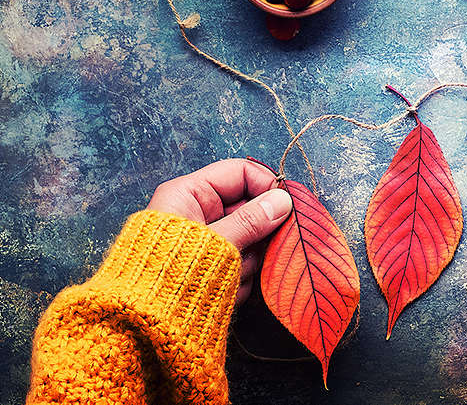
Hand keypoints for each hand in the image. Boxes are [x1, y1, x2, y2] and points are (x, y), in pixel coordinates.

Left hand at [146, 158, 291, 303]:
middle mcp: (198, 214)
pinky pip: (242, 262)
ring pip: (249, 238)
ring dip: (249, 258)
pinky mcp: (213, 266)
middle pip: (248, 207)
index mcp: (189, 194)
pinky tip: (229, 286)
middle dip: (260, 230)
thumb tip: (284, 201)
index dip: (267, 185)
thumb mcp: (216, 241)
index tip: (289, 204)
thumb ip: (252, 220)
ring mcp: (207, 241)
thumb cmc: (170, 275)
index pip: (240, 173)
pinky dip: (241, 275)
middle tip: (267, 244)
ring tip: (234, 273)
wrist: (144, 324)